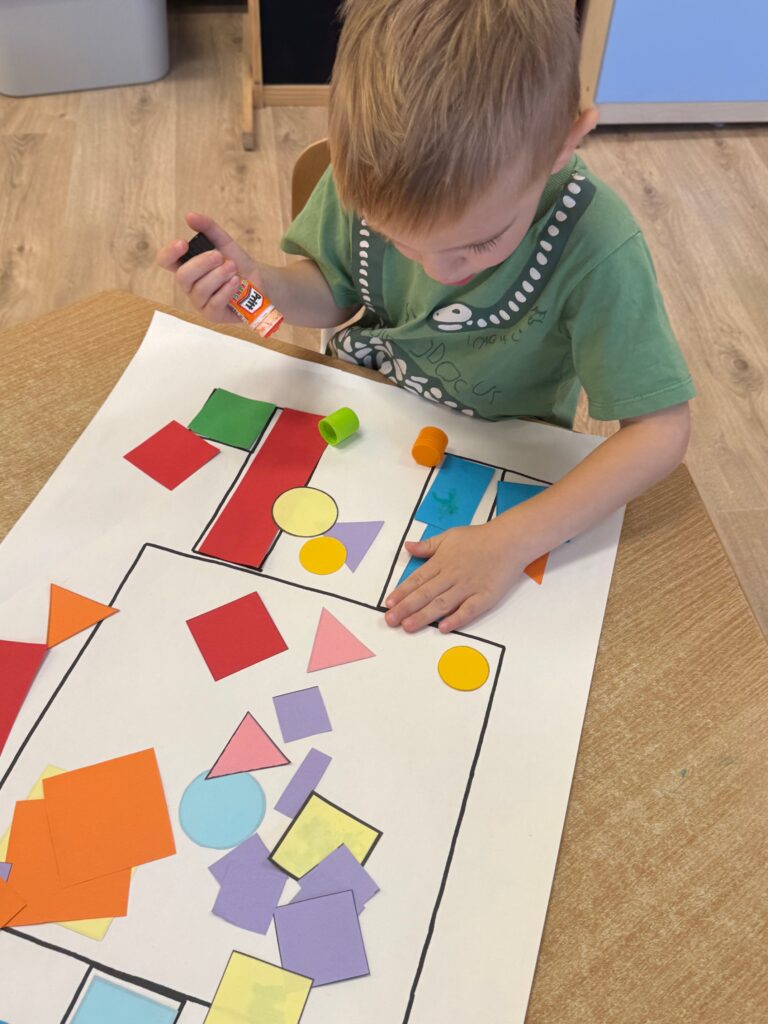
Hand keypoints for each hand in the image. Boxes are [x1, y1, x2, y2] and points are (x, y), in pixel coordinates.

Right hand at [156, 212, 259, 323]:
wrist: (259, 282)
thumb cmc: (236, 263)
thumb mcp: (224, 242)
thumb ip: (208, 229)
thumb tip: (189, 215)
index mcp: (186, 265)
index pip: (165, 261)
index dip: (169, 253)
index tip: (183, 243)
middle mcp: (189, 285)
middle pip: (182, 276)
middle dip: (201, 263)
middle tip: (219, 256)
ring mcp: (200, 302)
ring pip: (200, 289)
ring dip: (218, 275)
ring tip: (233, 268)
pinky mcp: (212, 315)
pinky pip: (213, 303)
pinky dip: (225, 290)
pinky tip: (236, 282)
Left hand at [384, 520, 528, 633]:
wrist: (509, 540)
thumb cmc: (479, 538)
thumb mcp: (449, 536)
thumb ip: (428, 545)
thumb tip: (408, 547)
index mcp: (442, 561)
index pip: (417, 579)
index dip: (402, 592)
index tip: (388, 604)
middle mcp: (452, 575)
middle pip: (425, 594)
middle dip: (406, 608)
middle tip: (390, 620)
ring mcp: (468, 587)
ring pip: (442, 604)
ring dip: (424, 616)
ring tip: (408, 626)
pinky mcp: (485, 596)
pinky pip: (468, 610)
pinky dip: (456, 619)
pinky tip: (443, 628)